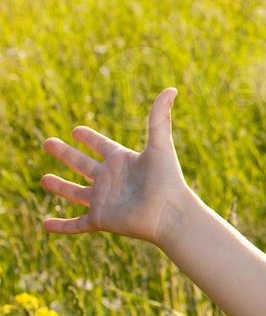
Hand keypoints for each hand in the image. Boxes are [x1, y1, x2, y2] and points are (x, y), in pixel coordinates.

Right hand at [38, 87, 189, 245]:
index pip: (102, 146)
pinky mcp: (100, 220)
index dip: (89, 138)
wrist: (171, 214)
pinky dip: (61, 226)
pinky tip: (45, 226)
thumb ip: (159, 118)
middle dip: (65, 154)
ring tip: (43, 179)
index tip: (76, 130)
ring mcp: (104, 201)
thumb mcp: (160, 145)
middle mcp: (111, 180)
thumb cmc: (167, 180)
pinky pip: (76, 224)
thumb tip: (171, 88)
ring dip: (60, 187)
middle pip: (83, 165)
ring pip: (76, 193)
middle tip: (48, 143)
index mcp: (123, 162)